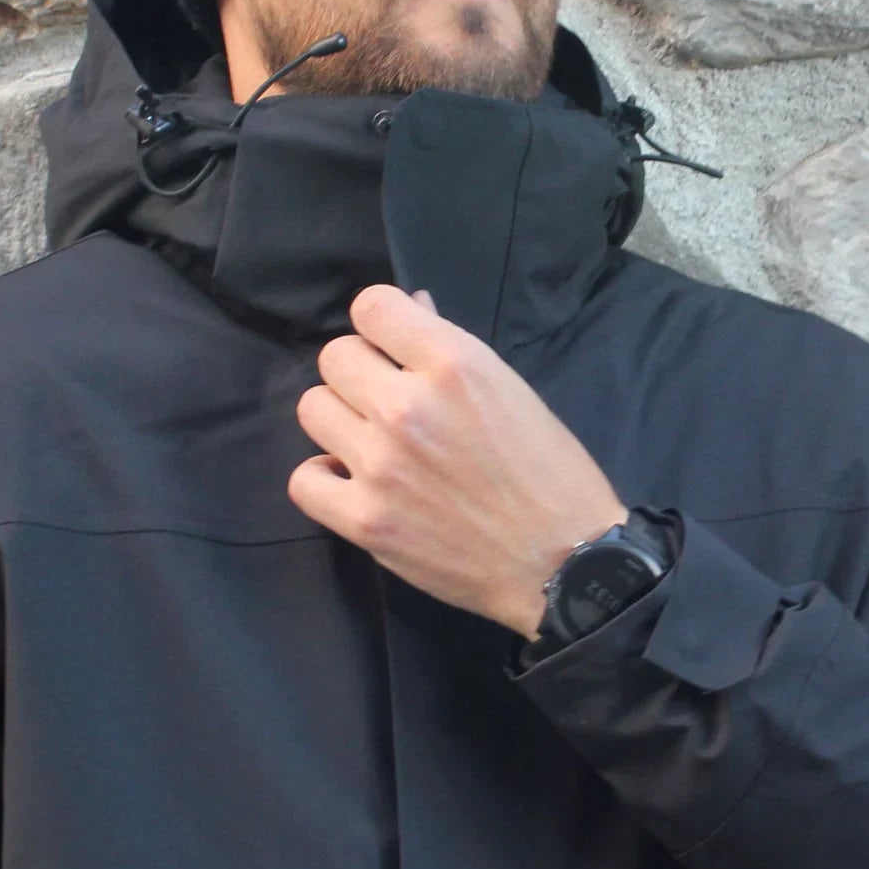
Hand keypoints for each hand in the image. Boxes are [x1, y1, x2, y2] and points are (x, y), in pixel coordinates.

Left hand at [289, 284, 628, 637]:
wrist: (565, 561)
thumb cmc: (550, 472)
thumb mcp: (512, 390)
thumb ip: (451, 350)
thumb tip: (412, 310)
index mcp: (454, 364)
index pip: (371, 306)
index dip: (381, 323)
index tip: (393, 346)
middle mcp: (408, 406)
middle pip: (335, 357)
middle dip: (361, 371)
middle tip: (388, 399)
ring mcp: (380, 464)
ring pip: (313, 409)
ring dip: (340, 419)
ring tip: (371, 440)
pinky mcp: (365, 519)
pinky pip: (304, 480)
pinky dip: (323, 478)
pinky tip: (352, 481)